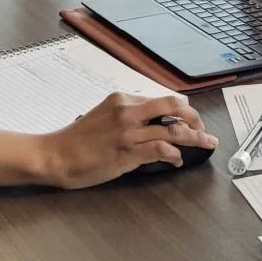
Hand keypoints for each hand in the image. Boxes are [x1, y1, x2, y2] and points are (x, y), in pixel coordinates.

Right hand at [39, 93, 217, 187]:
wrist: (55, 155)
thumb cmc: (76, 140)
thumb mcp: (103, 115)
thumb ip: (127, 115)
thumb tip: (151, 123)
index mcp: (122, 100)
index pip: (162, 100)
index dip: (182, 110)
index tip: (190, 119)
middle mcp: (128, 112)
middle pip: (174, 107)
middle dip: (195, 118)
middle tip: (204, 129)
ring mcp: (129, 133)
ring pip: (174, 131)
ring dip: (195, 138)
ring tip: (206, 144)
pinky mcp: (128, 153)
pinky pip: (162, 150)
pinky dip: (175, 155)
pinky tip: (177, 160)